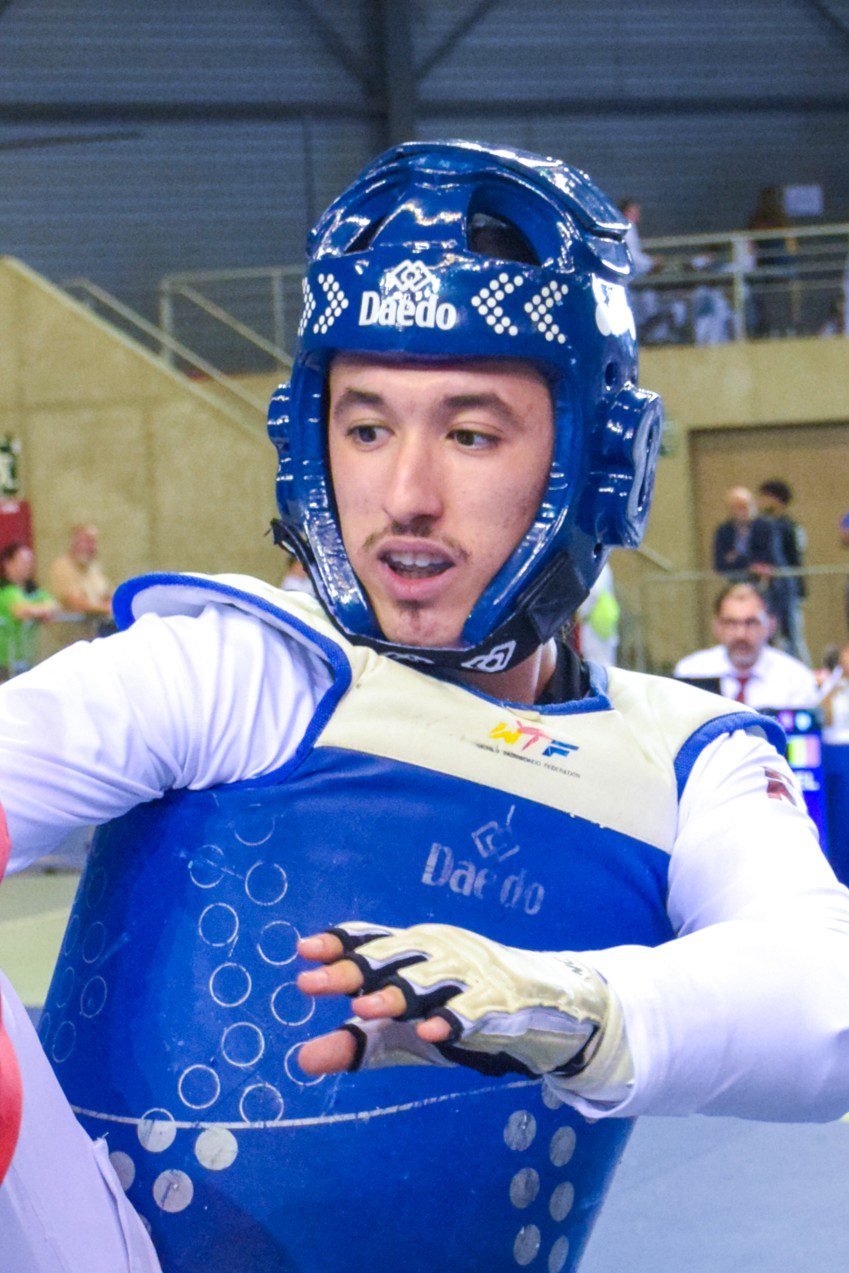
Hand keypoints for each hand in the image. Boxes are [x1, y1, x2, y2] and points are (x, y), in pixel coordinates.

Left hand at [296, 921, 614, 1082]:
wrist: (551, 1008)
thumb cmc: (462, 1013)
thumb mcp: (403, 1033)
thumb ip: (355, 1043)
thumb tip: (299, 1060)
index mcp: (416, 950)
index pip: (371, 940)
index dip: (339, 943)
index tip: (303, 951)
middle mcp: (441, 952)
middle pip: (390, 957)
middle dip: (351, 970)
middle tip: (309, 983)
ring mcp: (473, 974)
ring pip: (428, 981)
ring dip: (395, 994)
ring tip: (363, 1009)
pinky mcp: (504, 1002)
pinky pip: (474, 1010)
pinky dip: (452, 1020)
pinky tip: (429, 1033)